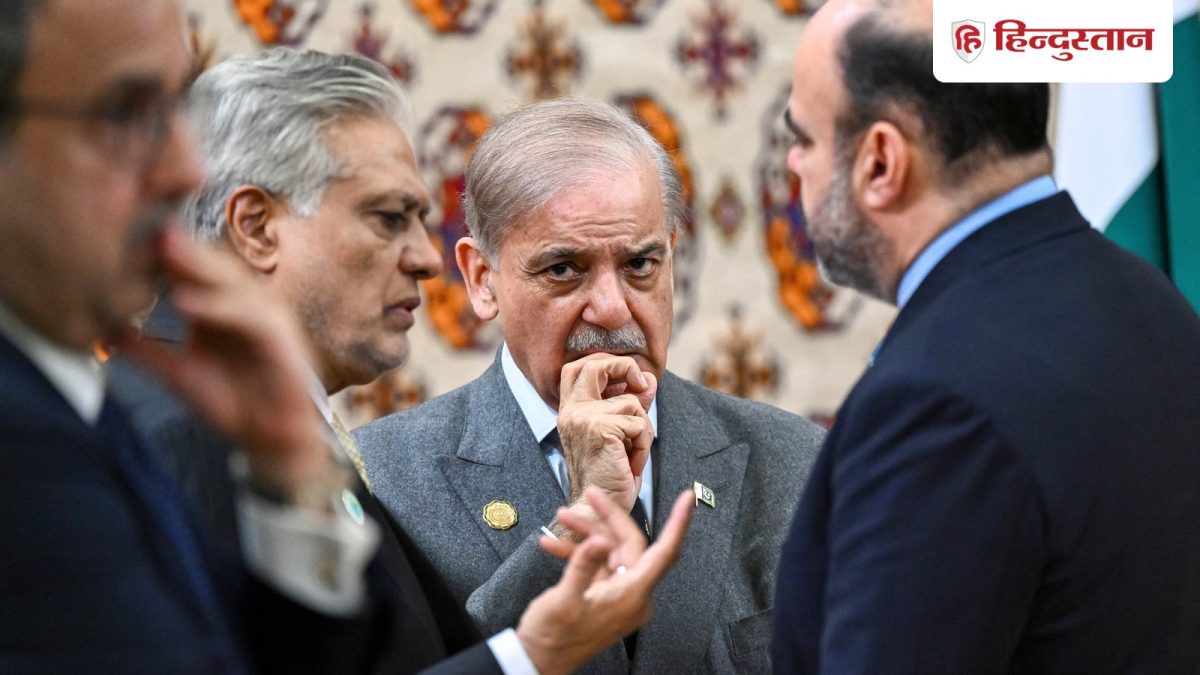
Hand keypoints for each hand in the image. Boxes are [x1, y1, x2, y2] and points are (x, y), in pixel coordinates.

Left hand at [119, 229, 330, 492]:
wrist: (269, 438)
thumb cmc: (232, 403)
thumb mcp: (179, 375)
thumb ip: (148, 353)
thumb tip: (105, 334)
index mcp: (222, 310)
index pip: (195, 273)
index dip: (167, 257)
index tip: (130, 243)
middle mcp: (245, 306)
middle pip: (214, 266)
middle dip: (182, 248)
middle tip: (149, 229)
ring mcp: (265, 317)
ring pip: (232, 281)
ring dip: (198, 265)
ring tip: (165, 250)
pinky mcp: (279, 336)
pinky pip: (247, 315)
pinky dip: (217, 306)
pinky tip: (185, 301)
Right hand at [515, 487, 693, 674]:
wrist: (538, 661)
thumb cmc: (552, 639)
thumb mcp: (564, 600)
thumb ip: (583, 566)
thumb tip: (598, 540)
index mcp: (632, 595)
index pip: (665, 553)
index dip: (678, 523)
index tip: (687, 499)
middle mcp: (632, 594)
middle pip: (630, 543)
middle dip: (608, 518)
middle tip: (592, 496)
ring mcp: (618, 594)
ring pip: (611, 550)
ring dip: (586, 533)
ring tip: (562, 519)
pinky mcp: (604, 594)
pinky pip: (598, 563)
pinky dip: (578, 552)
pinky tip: (555, 544)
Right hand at [555, 354, 656, 530]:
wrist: (597, 508)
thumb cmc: (609, 473)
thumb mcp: (619, 432)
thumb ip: (630, 403)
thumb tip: (648, 379)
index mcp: (569, 411)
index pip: (577, 367)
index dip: (605, 362)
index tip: (628, 379)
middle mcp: (571, 411)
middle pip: (595, 365)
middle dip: (625, 366)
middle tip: (640, 385)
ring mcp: (583, 418)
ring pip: (631, 402)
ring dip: (642, 429)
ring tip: (630, 453)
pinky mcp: (600, 429)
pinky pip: (638, 423)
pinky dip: (643, 444)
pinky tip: (631, 462)